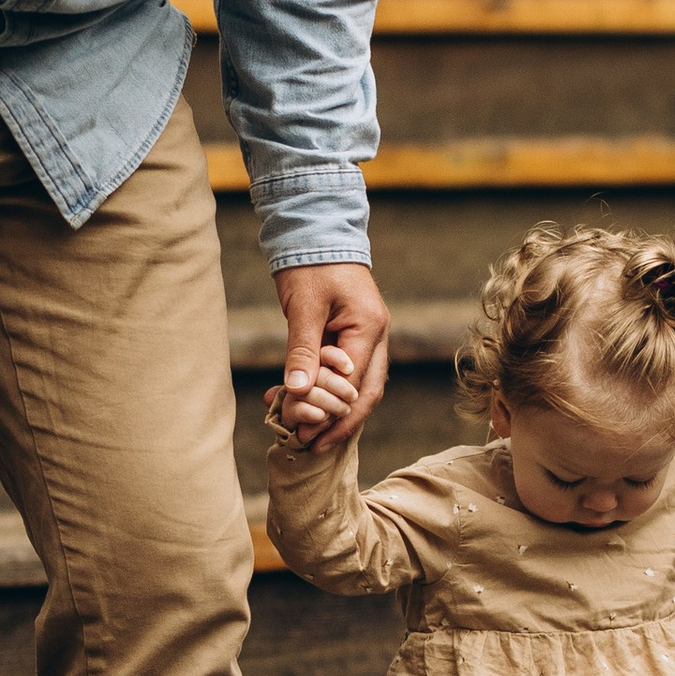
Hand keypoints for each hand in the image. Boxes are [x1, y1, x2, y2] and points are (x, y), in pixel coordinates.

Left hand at [274, 261, 387, 449]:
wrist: (316, 231)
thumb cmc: (312, 264)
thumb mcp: (304, 308)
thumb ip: (303, 350)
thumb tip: (299, 391)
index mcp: (370, 329)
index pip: (356, 383)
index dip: (334, 412)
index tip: (306, 433)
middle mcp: (376, 336)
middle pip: (367, 392)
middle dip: (341, 422)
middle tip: (312, 444)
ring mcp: (367, 336)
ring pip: (359, 385)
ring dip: (333, 409)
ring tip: (305, 430)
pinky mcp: (352, 334)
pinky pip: (345, 371)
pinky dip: (325, 388)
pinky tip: (298, 398)